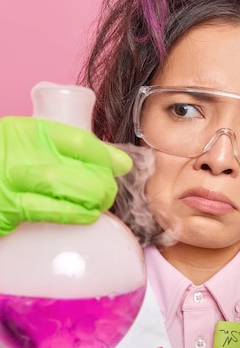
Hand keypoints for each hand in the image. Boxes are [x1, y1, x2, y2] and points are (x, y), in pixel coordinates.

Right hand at [0, 116, 131, 234]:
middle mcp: (15, 154)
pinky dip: (73, 214)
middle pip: (72, 167)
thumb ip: (65, 149)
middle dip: (100, 182)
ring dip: (91, 199)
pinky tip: (86, 215)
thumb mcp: (27, 146)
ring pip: (61, 188)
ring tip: (101, 203)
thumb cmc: (4, 164)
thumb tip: (120, 162)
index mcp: (23, 132)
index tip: (120, 164)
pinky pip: (47, 212)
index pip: (75, 139)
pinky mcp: (6, 210)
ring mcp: (8, 183)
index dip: (104, 155)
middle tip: (109, 191)